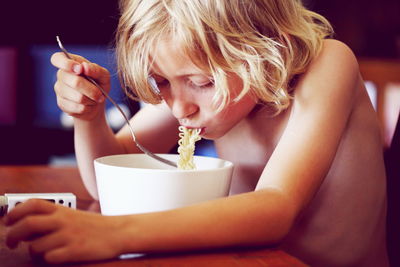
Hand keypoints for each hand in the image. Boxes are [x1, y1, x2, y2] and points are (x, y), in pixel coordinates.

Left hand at [5, 199, 123, 263]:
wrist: (118, 232)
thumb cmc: (93, 226)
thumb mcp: (72, 215)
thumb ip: (51, 217)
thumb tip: (24, 226)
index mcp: (62, 210)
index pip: (32, 204)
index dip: (15, 212)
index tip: (8, 221)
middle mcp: (63, 220)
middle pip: (27, 225)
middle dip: (12, 235)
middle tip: (12, 243)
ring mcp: (68, 236)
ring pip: (35, 246)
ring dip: (33, 251)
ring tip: (41, 251)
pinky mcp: (74, 251)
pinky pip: (49, 258)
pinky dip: (48, 259)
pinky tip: (56, 255)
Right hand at [50, 52, 110, 120]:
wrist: (96, 102)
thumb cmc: (99, 84)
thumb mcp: (103, 75)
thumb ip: (96, 69)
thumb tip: (85, 67)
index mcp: (70, 62)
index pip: (57, 58)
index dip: (66, 64)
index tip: (79, 69)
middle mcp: (62, 74)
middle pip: (75, 82)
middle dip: (92, 90)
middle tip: (100, 93)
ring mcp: (60, 89)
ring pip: (78, 97)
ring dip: (91, 99)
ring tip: (94, 98)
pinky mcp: (62, 103)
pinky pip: (78, 108)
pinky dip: (88, 108)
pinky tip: (88, 104)